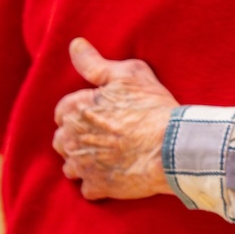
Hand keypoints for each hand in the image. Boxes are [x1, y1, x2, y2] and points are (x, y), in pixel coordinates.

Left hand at [53, 38, 177, 200]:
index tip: (102, 112)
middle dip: (78, 137)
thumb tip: (74, 45)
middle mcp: (70, 139)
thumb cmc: (151, 107)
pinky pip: (88, 188)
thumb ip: (94, 62)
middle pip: (63, 140)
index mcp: (74, 110)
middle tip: (107, 133)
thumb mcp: (128, 74)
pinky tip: (115, 174)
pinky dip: (98, 183)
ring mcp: (82, 166)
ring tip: (109, 155)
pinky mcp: (96, 187)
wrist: (171, 147)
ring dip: (85, 161)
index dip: (83, 110)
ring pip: (71, 166)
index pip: (63, 111)